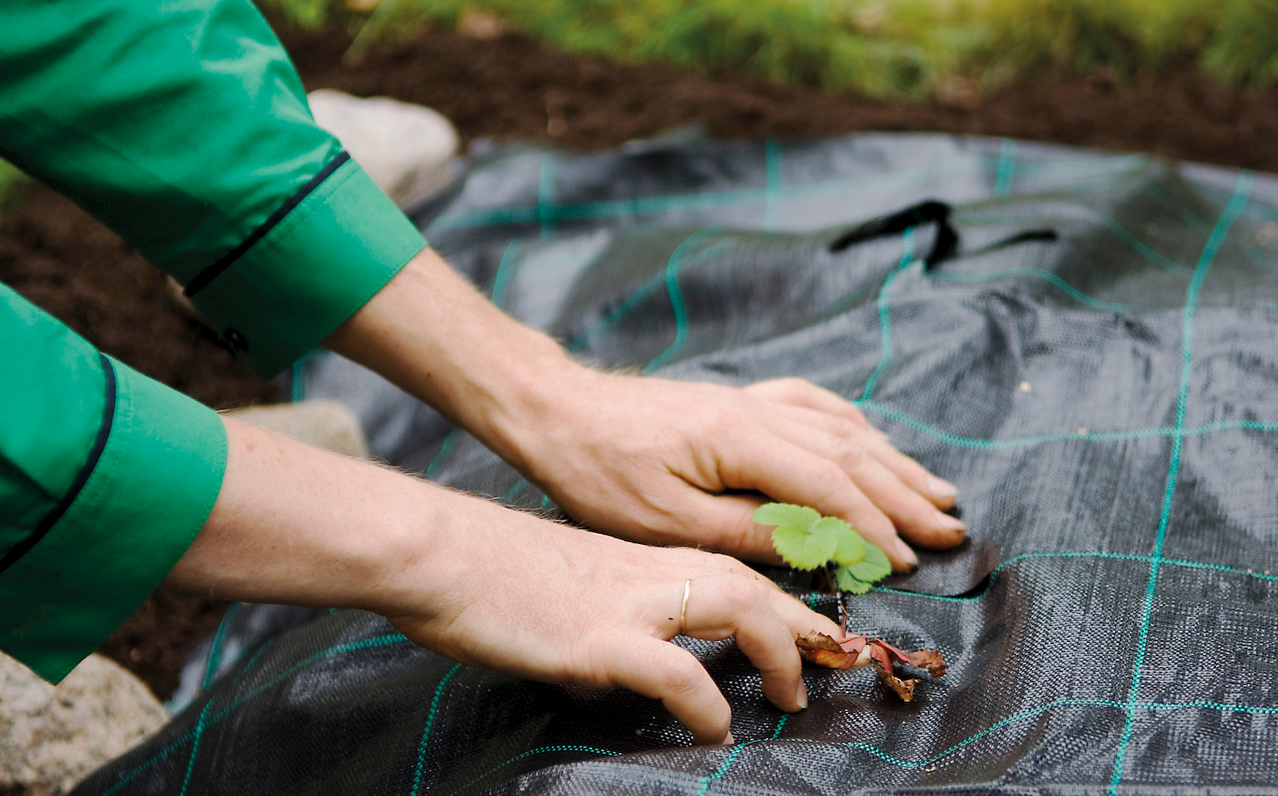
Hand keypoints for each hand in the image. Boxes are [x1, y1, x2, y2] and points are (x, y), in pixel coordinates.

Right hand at [388, 496, 838, 743]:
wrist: (439, 552)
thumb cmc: (492, 571)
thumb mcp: (572, 584)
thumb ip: (616, 610)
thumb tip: (637, 657)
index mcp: (643, 560)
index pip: (733, 569)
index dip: (785, 600)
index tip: (819, 633)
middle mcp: (648, 573)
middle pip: (751, 580)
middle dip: (804, 621)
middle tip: (838, 661)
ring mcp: (626, 602)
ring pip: (733, 603)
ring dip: (778, 649)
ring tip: (793, 696)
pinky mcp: (596, 637)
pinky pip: (671, 669)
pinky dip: (705, 698)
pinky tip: (713, 726)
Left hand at [507, 368, 965, 571]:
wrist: (558, 412)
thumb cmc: (600, 473)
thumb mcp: (667, 522)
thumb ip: (748, 532)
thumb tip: (817, 546)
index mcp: (742, 439)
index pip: (830, 484)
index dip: (874, 526)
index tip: (908, 560)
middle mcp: (758, 411)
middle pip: (851, 452)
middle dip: (905, 495)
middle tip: (951, 530)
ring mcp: (751, 400)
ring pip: (842, 428)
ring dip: (893, 462)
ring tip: (937, 491)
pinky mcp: (739, 400)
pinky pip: (815, 407)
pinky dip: (854, 428)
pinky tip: (871, 441)